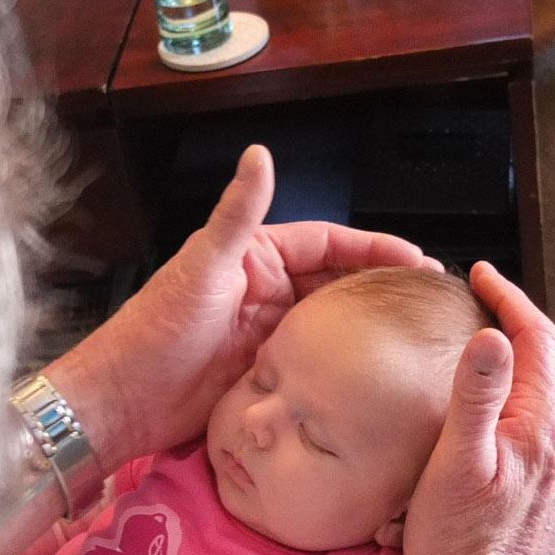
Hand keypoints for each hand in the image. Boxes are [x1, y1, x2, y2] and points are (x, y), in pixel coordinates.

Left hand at [48, 145, 437, 465]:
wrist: (124, 401)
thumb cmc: (155, 329)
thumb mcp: (203, 265)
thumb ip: (237, 213)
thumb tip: (260, 153)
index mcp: (255, 256)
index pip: (328, 242)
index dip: (373, 247)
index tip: (417, 258)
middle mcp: (266, 291)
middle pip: (336, 282)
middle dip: (381, 287)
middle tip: (431, 299)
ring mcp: (268, 335)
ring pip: (330, 323)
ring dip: (367, 326)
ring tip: (416, 334)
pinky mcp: (269, 374)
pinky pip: (317, 363)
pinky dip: (345, 363)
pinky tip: (375, 370)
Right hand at [404, 263, 554, 554]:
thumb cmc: (459, 546)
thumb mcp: (456, 464)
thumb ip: (477, 396)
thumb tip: (493, 335)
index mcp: (541, 424)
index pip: (536, 338)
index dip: (509, 298)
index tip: (480, 275)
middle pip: (544, 360)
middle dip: (512, 322)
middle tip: (475, 299)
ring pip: (540, 391)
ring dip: (514, 359)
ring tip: (479, 341)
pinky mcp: (546, 486)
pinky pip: (535, 421)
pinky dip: (513, 395)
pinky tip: (487, 405)